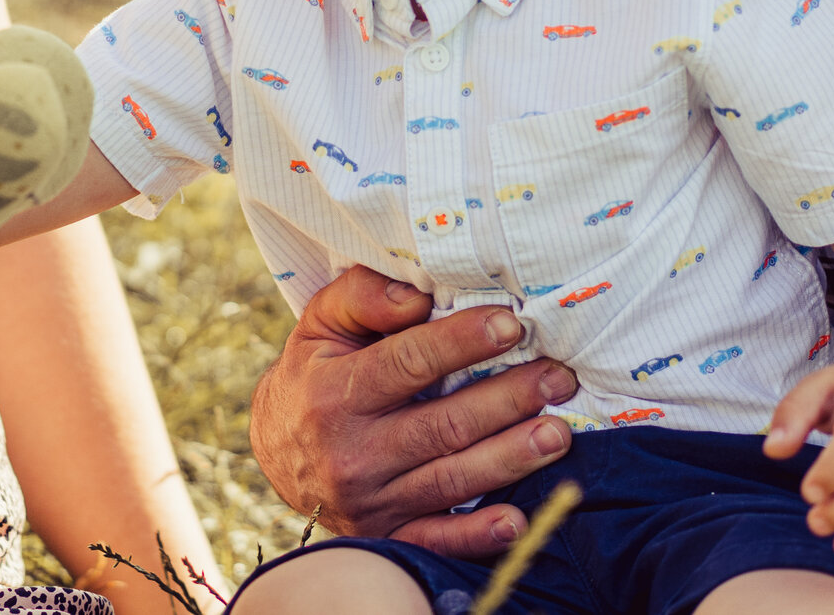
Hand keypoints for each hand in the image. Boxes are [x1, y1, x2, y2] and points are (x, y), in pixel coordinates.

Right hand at [248, 265, 577, 558]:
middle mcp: (351, 452)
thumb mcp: (320, 324)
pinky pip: (435, 539)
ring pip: (451, 479)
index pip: (407, 363)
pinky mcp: (386, 534)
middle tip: (558, 379)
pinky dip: (477, 535)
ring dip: (511, 458)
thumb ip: (363, 297)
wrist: (276, 450)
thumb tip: (418, 294)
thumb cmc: (313, 373)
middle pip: (443, 425)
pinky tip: (517, 519)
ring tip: (557, 434)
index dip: (462, 342)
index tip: (511, 323)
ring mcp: (370, 500)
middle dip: (508, 399)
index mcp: (334, 393)